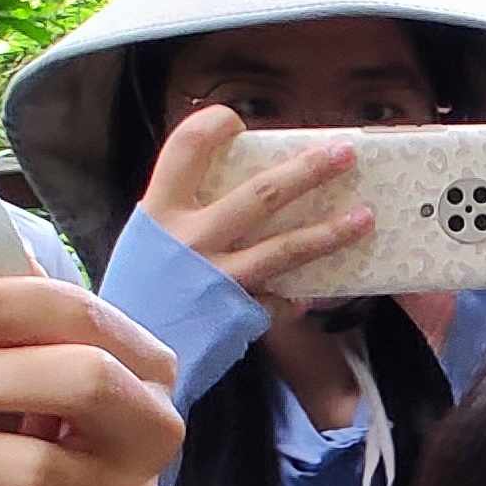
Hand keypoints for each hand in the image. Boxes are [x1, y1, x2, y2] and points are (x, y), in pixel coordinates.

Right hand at [133, 102, 370, 295]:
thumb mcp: (142, 246)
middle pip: (262, 193)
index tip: (238, 122)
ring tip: (365, 217)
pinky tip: (308, 297)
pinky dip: (294, 299)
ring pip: (286, 247)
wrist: (119, 364)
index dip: (216, 125)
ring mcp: (218, 278)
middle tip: (345, 152)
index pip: (187, 146)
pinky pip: (278, 302)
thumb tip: (222, 193)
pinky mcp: (237, 315)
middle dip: (309, 170)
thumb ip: (179, 219)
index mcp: (161, 211)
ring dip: (330, 231)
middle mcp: (191, 239)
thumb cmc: (132, 299)